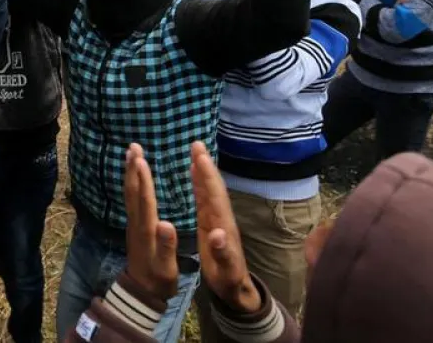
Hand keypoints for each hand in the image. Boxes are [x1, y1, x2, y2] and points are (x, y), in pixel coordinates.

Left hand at [123, 144, 179, 301]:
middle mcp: (137, 224)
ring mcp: (134, 225)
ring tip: (132, 155)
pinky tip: (134, 177)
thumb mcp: (167, 268)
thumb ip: (167, 246)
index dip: (143, 180)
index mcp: (148, 231)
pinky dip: (133, 185)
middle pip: (133, 192)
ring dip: (130, 174)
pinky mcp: (134, 228)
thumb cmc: (159, 281)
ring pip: (130, 195)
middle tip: (132, 147)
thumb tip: (166, 223)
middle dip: (133, 169)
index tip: (140, 159)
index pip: (144, 201)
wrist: (141, 294)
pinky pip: (132, 200)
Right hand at [190, 142, 261, 313]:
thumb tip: (217, 234)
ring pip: (211, 190)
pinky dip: (201, 183)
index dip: (207, 176)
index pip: (214, 196)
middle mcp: (222, 218)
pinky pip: (206, 198)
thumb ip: (222, 253)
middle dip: (206, 166)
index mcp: (222, 226)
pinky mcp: (213, 223)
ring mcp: (218, 220)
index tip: (199, 156)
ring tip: (196, 151)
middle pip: (214, 187)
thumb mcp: (226, 271)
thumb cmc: (228, 281)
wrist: (237, 289)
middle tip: (197, 144)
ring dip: (204, 170)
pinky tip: (195, 174)